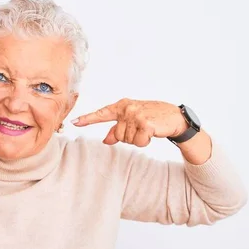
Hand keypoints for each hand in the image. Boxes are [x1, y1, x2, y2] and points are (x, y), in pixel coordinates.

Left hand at [71, 99, 186, 146]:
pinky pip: (138, 142)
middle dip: (129, 137)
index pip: (102, 114)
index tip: (74, 122)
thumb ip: (117, 130)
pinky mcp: (145, 123)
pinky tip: (152, 132)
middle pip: (117, 135)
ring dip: (138, 139)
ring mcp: (136, 115)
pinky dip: (145, 141)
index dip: (87, 119)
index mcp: (122, 106)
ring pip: (127, 140)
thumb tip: (105, 140)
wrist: (174, 117)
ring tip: (147, 130)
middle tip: (141, 129)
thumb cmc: (152, 118)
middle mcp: (127, 108)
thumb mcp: (133, 121)